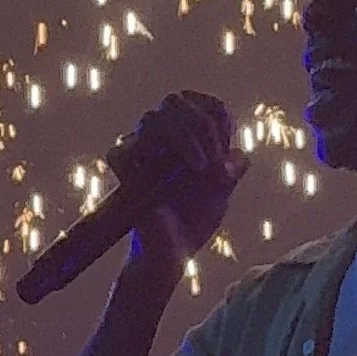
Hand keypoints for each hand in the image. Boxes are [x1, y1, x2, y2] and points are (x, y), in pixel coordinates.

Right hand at [110, 89, 247, 272]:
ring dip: (186, 137)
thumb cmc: (193, 221)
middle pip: (174, 100)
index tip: (226, 137)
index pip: (195, 100)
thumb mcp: (221, 193)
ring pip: (152, 118)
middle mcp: (160, 140)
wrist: (172, 255)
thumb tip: (237, 156)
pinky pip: (119, 151)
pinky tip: (162, 176)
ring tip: (202, 167)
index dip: (214, 111)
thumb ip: (231, 170)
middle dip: (202, 123)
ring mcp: (140, 155)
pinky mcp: (124, 175)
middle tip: (214, 158)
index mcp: (184, 137)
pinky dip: (142, 157)